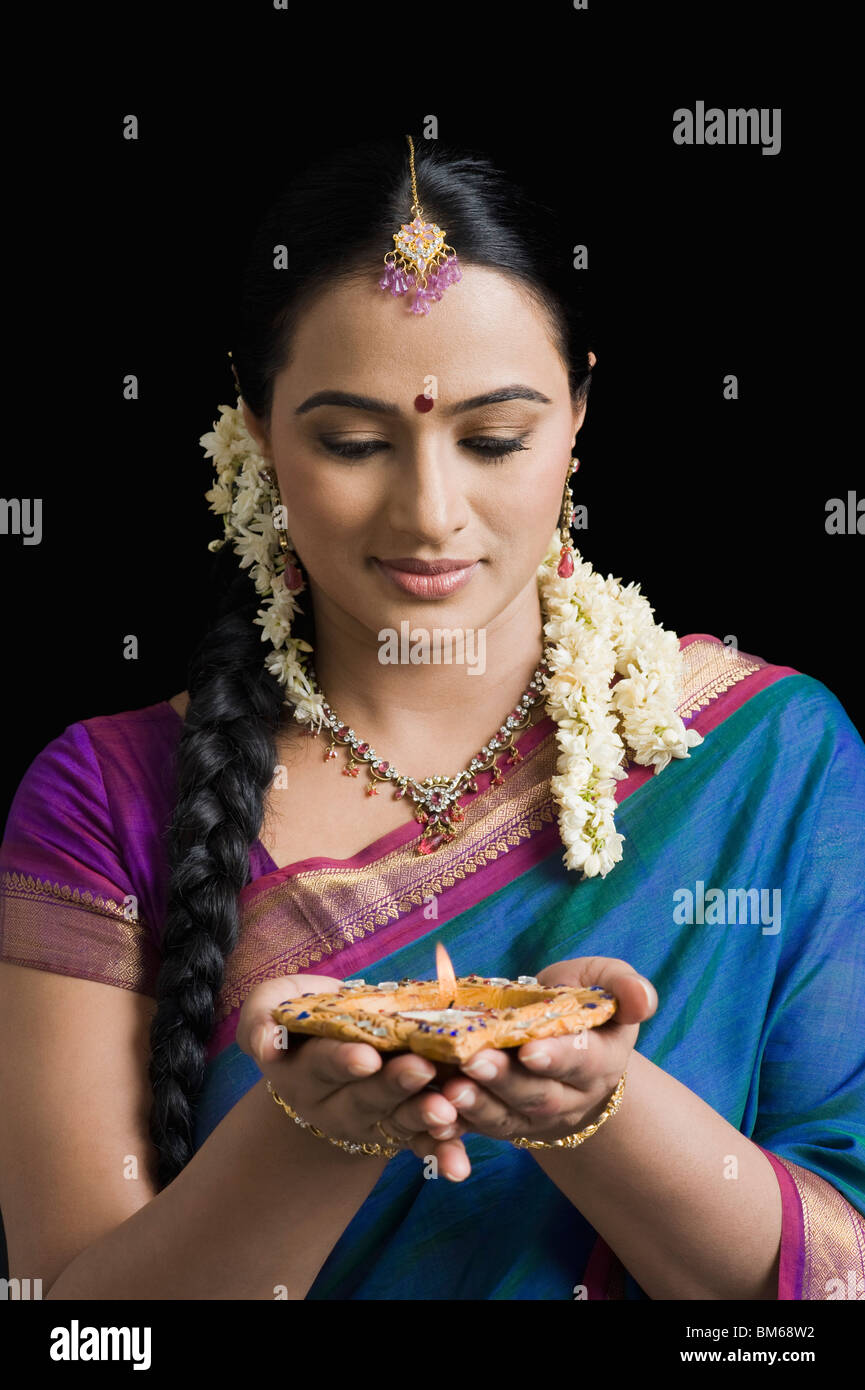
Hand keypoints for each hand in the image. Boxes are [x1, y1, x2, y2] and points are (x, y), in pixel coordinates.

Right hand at [236, 976, 471, 1181]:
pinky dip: (441, 1153)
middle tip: (420, 1068)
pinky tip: (459, 1162)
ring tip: (446, 1111)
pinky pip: (420, 1144)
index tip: (367, 1057)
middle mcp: (333, 1105)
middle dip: (393, 1085)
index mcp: (301, 1072)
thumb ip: (259, 1021)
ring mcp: (369, 1122)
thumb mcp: (268, 1008)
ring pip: (396, 1122)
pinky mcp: (399, 1131)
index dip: (343, 1062)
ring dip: (422, 1119)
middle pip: (365, 1098)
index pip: (322, 1066)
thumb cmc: (298, 1017)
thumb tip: (267, 1044)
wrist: (324, 1046)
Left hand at [403, 958, 656, 1156]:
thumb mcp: (608, 983)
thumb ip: (625, 987)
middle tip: (472, 1061)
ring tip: (447, 1089)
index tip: (531, 1050)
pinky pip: (475, 1131)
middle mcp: (569, 1098)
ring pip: (505, 1118)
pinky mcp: (500, 1123)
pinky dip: (452, 1127)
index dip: (557, 1058)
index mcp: (601, 1062)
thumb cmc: (584, 1002)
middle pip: (537, 1096)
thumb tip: (642, 999)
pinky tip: (429, 1115)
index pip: (581, 1062)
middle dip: (504, 1081)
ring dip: (475, 1106)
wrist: (565, 1042)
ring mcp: (532, 1117)